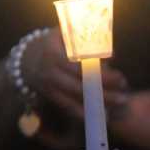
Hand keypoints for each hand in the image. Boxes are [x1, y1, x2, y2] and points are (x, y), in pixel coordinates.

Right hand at [20, 31, 127, 149]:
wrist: (25, 59)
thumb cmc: (53, 43)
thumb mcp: (65, 35)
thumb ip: (87, 40)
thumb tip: (112, 55)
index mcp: (54, 52)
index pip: (82, 66)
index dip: (102, 74)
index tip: (120, 78)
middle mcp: (50, 70)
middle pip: (81, 84)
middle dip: (104, 91)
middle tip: (124, 94)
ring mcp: (48, 85)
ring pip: (75, 97)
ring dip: (96, 104)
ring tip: (116, 106)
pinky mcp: (49, 96)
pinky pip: (67, 106)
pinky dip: (83, 112)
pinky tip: (99, 115)